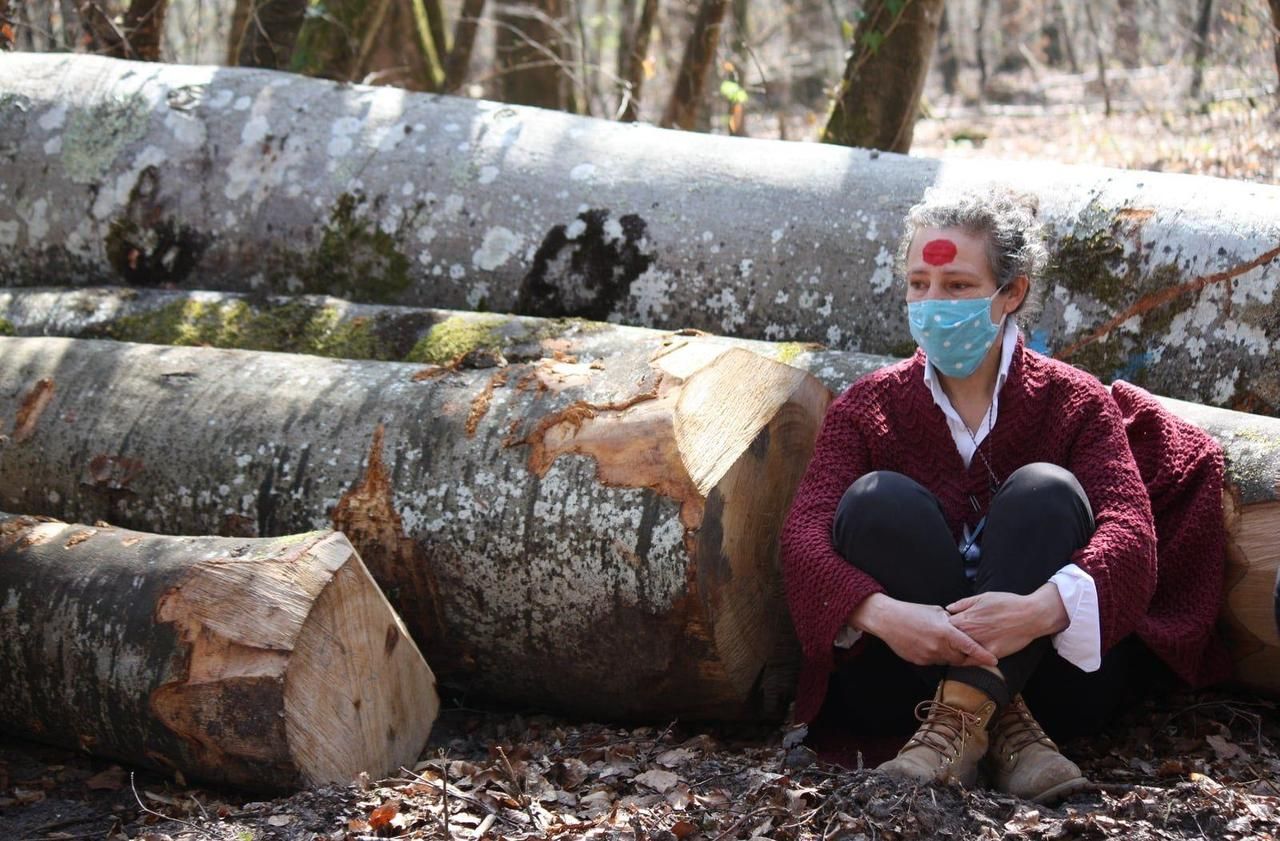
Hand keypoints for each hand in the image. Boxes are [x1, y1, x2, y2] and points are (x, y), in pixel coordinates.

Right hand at [849, 594, 997, 667]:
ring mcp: (929, 655)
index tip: (994, 661)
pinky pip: (934, 661)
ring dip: (950, 655)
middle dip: (965, 656)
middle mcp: (938, 646)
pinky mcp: (920, 661)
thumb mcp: (935, 611)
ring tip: (942, 642)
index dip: (983, 655)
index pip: (969, 647)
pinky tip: (928, 644)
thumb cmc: (912, 612)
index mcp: (945, 631)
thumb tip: (961, 626)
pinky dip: (936, 655)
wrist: (888, 620)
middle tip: (969, 652)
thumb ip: (950, 621)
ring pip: (947, 661)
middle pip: (960, 658)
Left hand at [946, 584, 1068, 659]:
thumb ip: (964, 603)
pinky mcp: (991, 653)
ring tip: (956, 652)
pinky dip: (969, 661)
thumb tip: (948, 608)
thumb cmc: (1008, 604)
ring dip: (956, 652)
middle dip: (947, 642)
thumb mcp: (983, 597)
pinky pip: (974, 661)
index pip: (945, 626)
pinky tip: (968, 660)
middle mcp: (970, 632)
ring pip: (959, 652)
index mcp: (966, 618)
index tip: (945, 631)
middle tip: (947, 644)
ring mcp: (980, 643)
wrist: (1031, 615)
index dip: (944, 629)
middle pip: (949, 641)